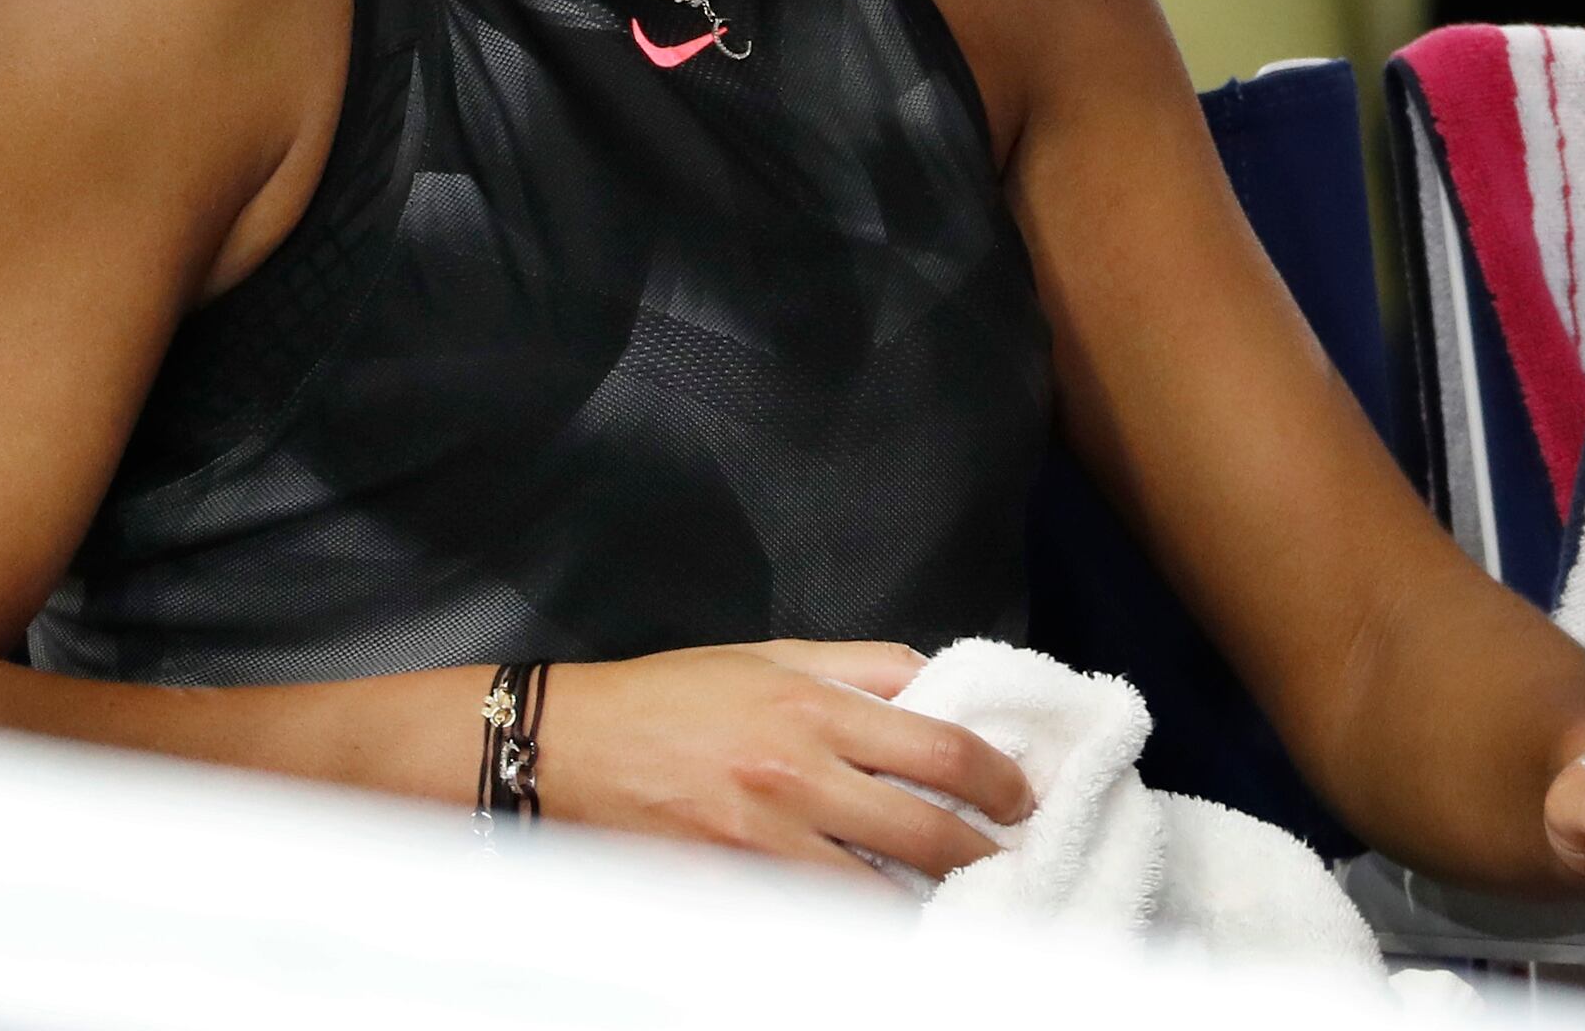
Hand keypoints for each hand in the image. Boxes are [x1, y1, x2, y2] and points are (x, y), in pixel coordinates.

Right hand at [537, 640, 1035, 880]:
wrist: (562, 746)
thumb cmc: (670, 695)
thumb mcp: (774, 655)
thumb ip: (866, 667)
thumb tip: (943, 685)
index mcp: (814, 708)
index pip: (943, 750)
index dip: (1001, 782)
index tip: (1021, 797)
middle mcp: (795, 778)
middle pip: (928, 835)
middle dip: (984, 856)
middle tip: (1007, 860)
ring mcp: (759, 845)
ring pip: (877, 897)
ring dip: (925, 904)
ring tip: (953, 902)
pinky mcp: (724, 893)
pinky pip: (810, 923)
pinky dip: (851, 928)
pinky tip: (876, 924)